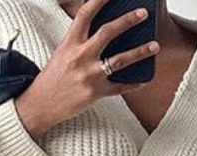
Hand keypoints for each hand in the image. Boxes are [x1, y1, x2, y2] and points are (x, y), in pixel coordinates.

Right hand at [15, 0, 159, 141]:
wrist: (42, 104)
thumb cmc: (54, 78)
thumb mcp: (63, 53)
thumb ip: (81, 42)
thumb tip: (106, 33)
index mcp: (70, 43)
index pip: (85, 14)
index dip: (99, 0)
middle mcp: (80, 56)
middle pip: (107, 32)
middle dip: (127, 21)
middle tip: (143, 13)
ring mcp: (89, 75)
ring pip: (120, 60)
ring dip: (140, 51)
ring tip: (155, 45)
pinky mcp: (95, 93)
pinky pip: (120, 87)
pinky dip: (134, 84)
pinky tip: (144, 80)